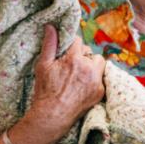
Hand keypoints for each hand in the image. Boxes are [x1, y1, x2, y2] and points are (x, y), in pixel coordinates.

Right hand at [19, 24, 105, 143]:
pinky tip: (82, 86)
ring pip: (99, 63)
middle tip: (71, 66)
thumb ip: (50, 44)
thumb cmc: (45, 91)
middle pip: (90, 52)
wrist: (52, 116)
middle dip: (82, 56)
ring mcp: (96, 81)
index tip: (66, 52)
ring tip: (79, 74)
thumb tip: (51, 26)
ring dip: (91, 65)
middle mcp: (89, 68)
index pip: (78, 41)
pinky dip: (94, 79)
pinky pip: (101, 78)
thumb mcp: (43, 65)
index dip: (71, 46)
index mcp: (74, 59)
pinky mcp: (100, 92)